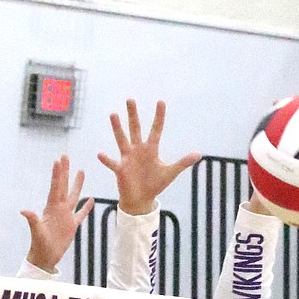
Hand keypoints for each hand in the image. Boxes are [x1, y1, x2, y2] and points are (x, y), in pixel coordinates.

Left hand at [22, 155, 94, 272]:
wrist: (45, 257)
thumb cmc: (39, 245)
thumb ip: (32, 220)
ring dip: (77, 184)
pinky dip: (86, 207)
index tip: (58, 160)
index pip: (55, 187)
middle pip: (63, 186)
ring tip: (81, 171)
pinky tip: (91, 199)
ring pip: (73, 196)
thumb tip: (24, 210)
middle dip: (64, 172)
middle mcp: (58, 209)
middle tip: (65, 156)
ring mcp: (66, 216)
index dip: (57, 174)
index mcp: (51, 208)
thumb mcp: (36, 231)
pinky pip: (80, 214)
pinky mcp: (72, 226)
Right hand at [97, 99, 199, 215]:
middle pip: (135, 128)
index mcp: (150, 149)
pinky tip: (99, 154)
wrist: (141, 199)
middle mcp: (138, 150)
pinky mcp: (120, 169)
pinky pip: (112, 163)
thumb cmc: (155, 184)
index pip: (156, 129)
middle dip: (133, 115)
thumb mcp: (170, 172)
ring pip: (122, 140)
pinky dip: (106, 159)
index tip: (161, 102)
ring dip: (117, 128)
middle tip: (130, 99)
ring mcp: (128, 158)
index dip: (159, 117)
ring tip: (113, 114)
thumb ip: (183, 162)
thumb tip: (199, 154)